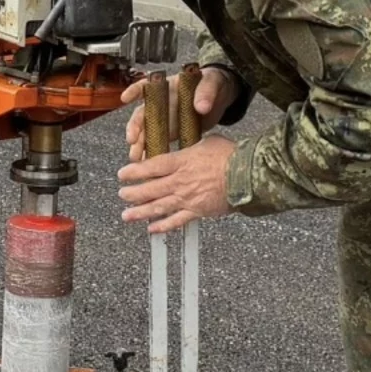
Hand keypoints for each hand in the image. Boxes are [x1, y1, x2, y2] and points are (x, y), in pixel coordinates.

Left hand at [117, 134, 235, 233]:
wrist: (248, 174)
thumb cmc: (231, 156)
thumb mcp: (207, 142)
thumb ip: (192, 148)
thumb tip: (188, 148)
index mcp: (181, 162)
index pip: (151, 167)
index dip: (134, 171)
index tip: (123, 174)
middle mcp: (180, 181)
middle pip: (150, 189)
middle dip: (133, 193)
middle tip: (122, 195)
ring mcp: (188, 198)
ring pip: (158, 207)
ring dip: (140, 212)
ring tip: (127, 215)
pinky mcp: (198, 211)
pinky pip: (176, 221)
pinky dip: (163, 226)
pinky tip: (152, 229)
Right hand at [122, 67, 239, 162]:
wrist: (222, 97)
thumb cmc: (214, 84)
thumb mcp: (212, 83)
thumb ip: (206, 92)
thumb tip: (201, 106)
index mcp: (168, 86)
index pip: (146, 86)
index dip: (134, 91)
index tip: (125, 98)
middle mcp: (162, 103)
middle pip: (143, 114)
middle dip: (135, 127)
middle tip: (132, 140)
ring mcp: (165, 118)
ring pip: (147, 131)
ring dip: (140, 144)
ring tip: (136, 157)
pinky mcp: (173, 131)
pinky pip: (160, 141)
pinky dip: (153, 152)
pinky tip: (148, 163)